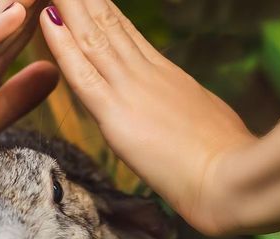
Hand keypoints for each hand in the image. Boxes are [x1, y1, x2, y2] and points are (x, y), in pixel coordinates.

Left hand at [39, 1, 256, 233]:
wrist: (231, 179)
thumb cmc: (229, 161)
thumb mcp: (208, 121)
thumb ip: (190, 111)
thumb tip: (191, 112)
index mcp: (168, 76)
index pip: (126, 32)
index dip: (104, 8)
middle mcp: (147, 73)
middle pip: (107, 23)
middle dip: (85, 0)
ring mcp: (131, 89)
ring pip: (92, 37)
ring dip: (70, 6)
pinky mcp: (116, 114)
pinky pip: (81, 73)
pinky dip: (61, 45)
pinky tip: (48, 19)